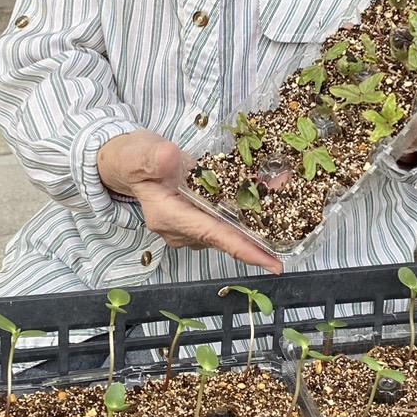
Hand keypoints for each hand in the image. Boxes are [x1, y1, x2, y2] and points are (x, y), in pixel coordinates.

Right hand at [97, 130, 282, 273]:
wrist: (127, 163)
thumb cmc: (133, 157)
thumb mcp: (139, 152)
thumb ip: (154, 157)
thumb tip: (170, 158)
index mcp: (167, 215)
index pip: (211, 234)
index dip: (243, 249)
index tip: (271, 264)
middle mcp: (178, 230)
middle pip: (223, 239)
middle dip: (255, 242)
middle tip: (289, 243)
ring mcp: (185, 230)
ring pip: (223, 233)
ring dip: (249, 229)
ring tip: (281, 221)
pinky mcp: (193, 222)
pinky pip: (220, 225)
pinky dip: (239, 220)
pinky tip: (260, 209)